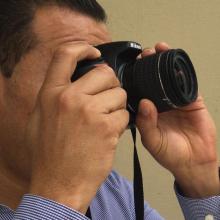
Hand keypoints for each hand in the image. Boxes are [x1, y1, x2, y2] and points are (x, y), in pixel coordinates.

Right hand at [26, 42, 128, 212]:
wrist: (59, 183)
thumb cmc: (49, 154)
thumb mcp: (40, 119)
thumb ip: (54, 96)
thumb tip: (70, 80)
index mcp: (51, 93)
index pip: (65, 55)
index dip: (82, 48)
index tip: (94, 53)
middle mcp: (69, 98)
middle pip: (104, 72)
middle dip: (111, 83)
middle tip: (108, 96)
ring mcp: (89, 112)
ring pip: (119, 94)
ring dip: (117, 106)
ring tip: (107, 120)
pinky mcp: (106, 128)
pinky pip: (124, 115)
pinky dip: (121, 123)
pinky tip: (110, 133)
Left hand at [136, 42, 219, 197]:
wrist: (194, 162)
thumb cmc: (170, 154)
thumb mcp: (152, 141)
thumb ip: (146, 123)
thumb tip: (144, 102)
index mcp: (148, 111)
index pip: (140, 90)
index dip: (136, 78)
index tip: (132, 65)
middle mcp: (160, 103)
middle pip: (153, 80)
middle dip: (149, 65)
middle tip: (145, 54)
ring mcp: (176, 100)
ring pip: (169, 78)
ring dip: (165, 63)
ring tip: (159, 49)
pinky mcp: (192, 100)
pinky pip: (187, 83)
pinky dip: (182, 72)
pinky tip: (176, 61)